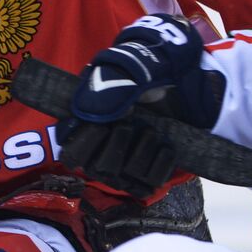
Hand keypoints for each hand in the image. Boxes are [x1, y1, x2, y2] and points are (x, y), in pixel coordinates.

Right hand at [56, 14, 220, 197]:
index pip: (72, 154)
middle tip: (131, 120)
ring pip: (126, 176)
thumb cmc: (143, 74)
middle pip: (98, 169)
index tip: (106, 121)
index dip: (88, 139)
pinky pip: (151, 181)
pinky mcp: (148, 176)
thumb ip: (105, 88)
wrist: (179, 82)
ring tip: (151, 128)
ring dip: (143, 147)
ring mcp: (124, 169)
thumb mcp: (124, 70)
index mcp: (83, 130)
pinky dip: (161, 159)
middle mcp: (100, 155)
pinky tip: (164, 142)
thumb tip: (92, 114)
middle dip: (118, 141)